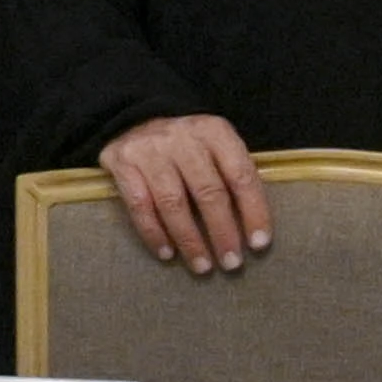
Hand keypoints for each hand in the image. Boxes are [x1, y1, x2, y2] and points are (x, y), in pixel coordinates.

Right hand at [99, 113, 271, 278]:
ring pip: (173, 203)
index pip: (240, 175)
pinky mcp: (122, 163)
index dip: (253, 211)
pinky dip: (154, 233)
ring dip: (189, 240)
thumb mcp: (214, 143)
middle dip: (222, 232)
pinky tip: (166, 253)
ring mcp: (150, 151)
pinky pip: (140, 206)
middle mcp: (183, 139)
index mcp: (214, 131)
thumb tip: (251, 226)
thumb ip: (230, 173)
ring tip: (202, 266)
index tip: (259, 244)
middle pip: (208, 191)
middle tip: (231, 263)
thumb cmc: (186, 141)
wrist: (133, 115)